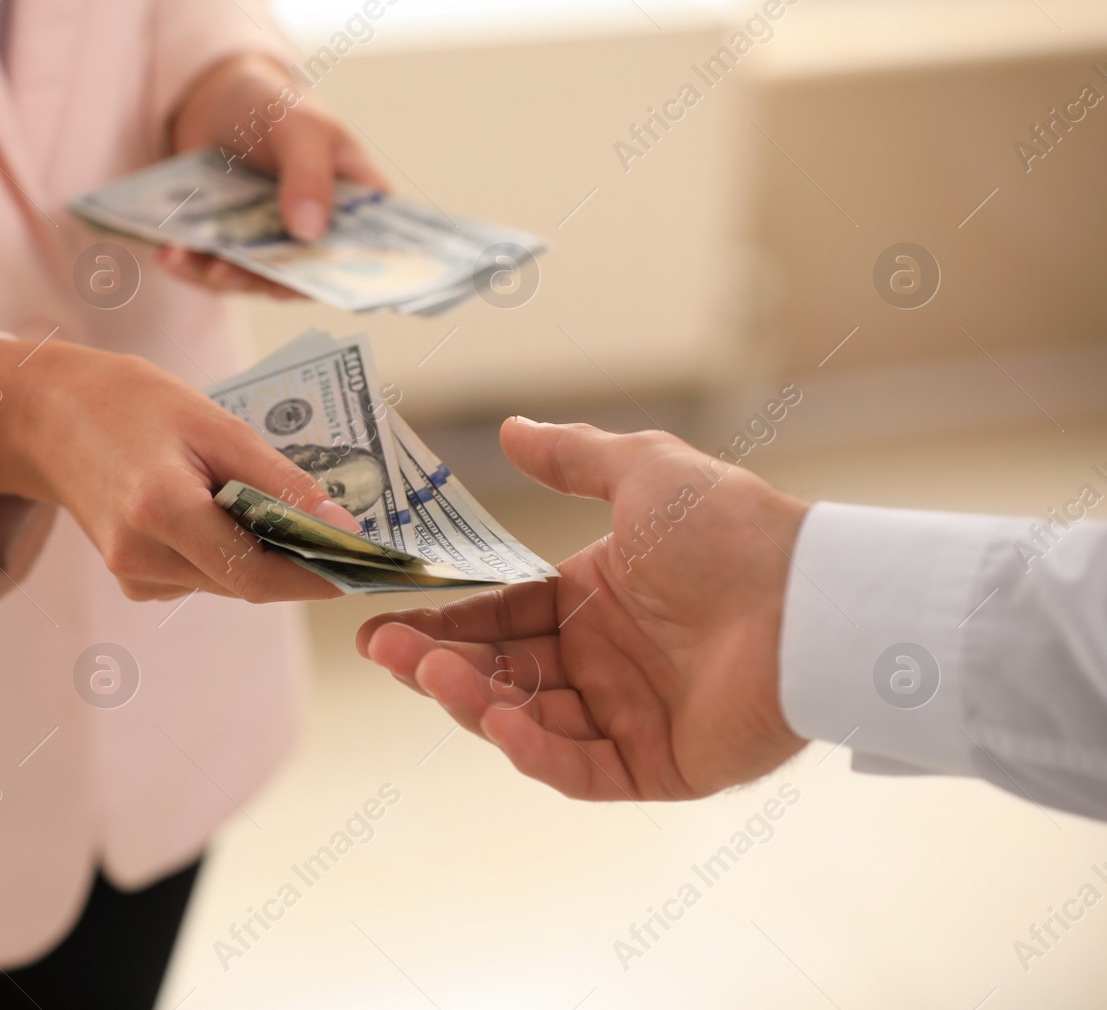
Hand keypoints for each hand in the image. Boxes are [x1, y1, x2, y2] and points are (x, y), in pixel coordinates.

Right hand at [0, 338, 358, 601]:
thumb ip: (278, 479)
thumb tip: (343, 526)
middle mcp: (141, 555)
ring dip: (265, 553)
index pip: (259, 573)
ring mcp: (131, 573)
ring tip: (283, 505)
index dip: (320, 578)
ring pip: (228, 582)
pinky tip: (222, 507)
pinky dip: (229, 550)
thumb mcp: (213, 422)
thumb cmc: (130, 403)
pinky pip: (202, 575)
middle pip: (248, 583)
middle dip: (301, 562)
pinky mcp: (131, 577)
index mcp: (160, 510)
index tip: (369, 568)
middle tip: (349, 532)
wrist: (46, 415)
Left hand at [161, 51, 386, 295]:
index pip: (365, 254)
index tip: (311, 284)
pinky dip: (192, 265)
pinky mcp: (234, 251)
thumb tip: (308, 233)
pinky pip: (216, 270)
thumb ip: (309, 175)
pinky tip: (168, 251)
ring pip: (253, 280)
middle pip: (302, 277)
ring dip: (216, 275)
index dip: (348, 277)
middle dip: (260, 280)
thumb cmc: (273, 103)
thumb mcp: (300, 127)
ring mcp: (274, 248)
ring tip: (181, 256)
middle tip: (225, 272)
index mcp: (358, 208)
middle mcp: (319, 238)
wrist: (218, 99)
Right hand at [357, 419, 811, 799]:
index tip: (381, 626)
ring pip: (528, 723)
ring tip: (434, 674)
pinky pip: (580, 767)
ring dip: (474, 702)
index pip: (498, 621)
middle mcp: (603, 664)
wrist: (814, 597)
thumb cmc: (733, 529)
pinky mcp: (658, 766)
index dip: (442, 624)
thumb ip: (571, 455)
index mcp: (593, 602)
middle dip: (438, 665)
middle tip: (388, 652)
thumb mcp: (641, 473)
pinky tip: (498, 720)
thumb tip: (509, 427)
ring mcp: (628, 718)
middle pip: (500, 675)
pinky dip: (534, 749)